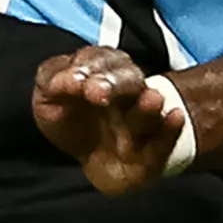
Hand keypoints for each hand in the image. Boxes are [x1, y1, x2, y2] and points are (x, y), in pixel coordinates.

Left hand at [33, 47, 187, 196]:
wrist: (94, 163)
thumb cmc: (71, 124)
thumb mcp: (48, 101)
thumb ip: (51, 82)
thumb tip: (61, 81)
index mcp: (100, 73)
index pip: (97, 59)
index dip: (86, 67)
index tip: (73, 82)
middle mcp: (126, 93)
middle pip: (127, 78)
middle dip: (113, 83)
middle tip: (97, 93)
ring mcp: (141, 121)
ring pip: (148, 108)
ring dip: (147, 105)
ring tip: (152, 99)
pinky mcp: (153, 151)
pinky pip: (164, 139)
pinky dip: (170, 129)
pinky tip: (175, 117)